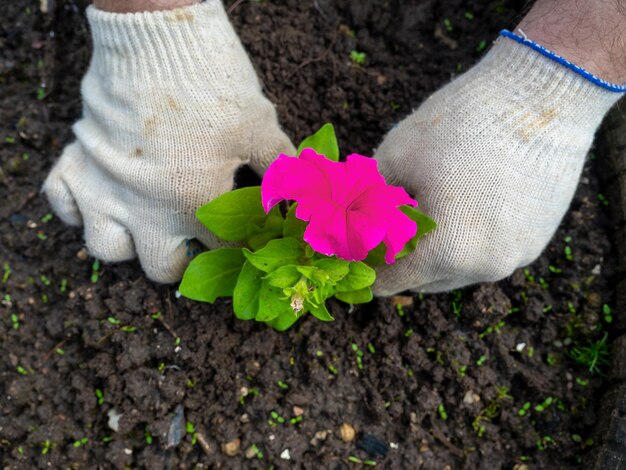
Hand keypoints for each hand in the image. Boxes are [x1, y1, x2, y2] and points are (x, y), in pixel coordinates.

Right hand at [43, 1, 293, 282]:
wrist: (157, 36)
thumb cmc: (213, 83)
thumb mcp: (258, 125)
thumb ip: (280, 168)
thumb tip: (299, 192)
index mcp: (197, 202)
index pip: (222, 250)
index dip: (240, 253)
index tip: (244, 248)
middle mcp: (148, 207)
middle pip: (161, 268)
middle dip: (183, 263)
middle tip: (191, 244)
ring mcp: (106, 187)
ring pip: (106, 249)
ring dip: (127, 245)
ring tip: (144, 226)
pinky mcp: (75, 161)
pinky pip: (61, 204)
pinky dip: (76, 208)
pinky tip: (101, 197)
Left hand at [373, 34, 622, 294]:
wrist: (542, 93)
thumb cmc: (461, 122)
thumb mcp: (395, 156)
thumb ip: (369, 201)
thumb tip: (353, 222)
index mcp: (446, 251)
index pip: (391, 282)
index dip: (367, 266)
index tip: (356, 250)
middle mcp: (483, 267)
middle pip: (423, 281)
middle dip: (401, 258)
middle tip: (386, 227)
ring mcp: (514, 257)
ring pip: (457, 271)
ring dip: (435, 253)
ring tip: (426, 213)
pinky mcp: (535, 242)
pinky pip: (487, 255)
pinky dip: (468, 242)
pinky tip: (461, 207)